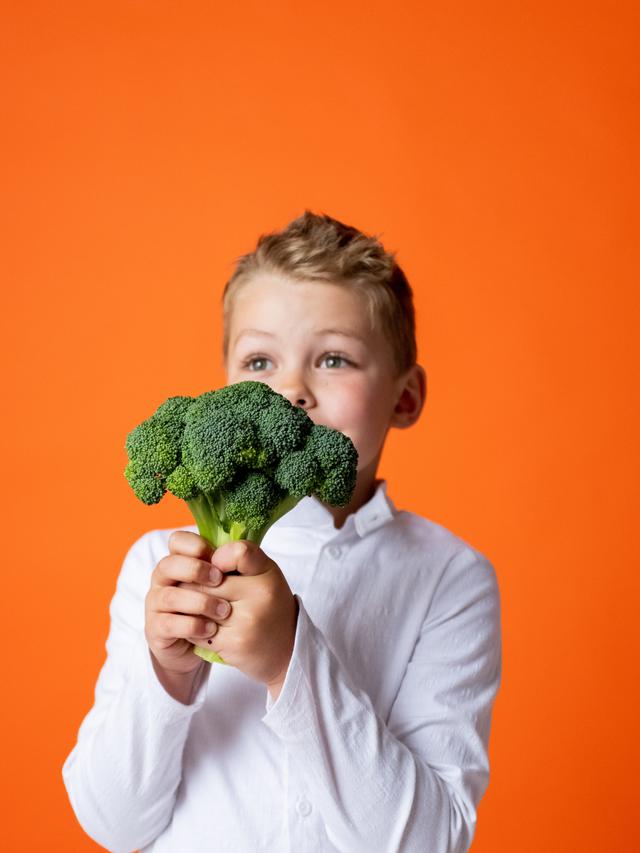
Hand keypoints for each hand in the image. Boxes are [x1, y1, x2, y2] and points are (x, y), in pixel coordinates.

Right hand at [144, 531, 230, 676]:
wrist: (204, 645)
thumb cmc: (216, 606)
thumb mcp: (228, 582)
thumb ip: (233, 563)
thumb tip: (239, 550)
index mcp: (180, 560)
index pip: (177, 541)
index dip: (194, 544)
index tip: (216, 556)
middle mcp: (164, 579)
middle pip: (168, 565)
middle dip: (195, 570)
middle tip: (220, 580)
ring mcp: (157, 604)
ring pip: (170, 597)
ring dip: (200, 602)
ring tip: (225, 610)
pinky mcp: (156, 629)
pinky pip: (169, 624)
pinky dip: (192, 626)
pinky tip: (211, 629)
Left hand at [189, 540, 297, 694]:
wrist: (287, 649)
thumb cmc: (269, 605)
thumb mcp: (265, 574)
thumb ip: (240, 560)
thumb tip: (200, 553)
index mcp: (267, 572)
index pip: (238, 552)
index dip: (220, 557)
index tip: (218, 567)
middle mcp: (260, 594)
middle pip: (206, 581)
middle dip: (195, 585)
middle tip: (198, 591)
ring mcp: (248, 620)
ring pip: (198, 605)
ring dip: (192, 609)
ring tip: (200, 610)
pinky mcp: (234, 643)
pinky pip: (199, 629)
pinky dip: (196, 630)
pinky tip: (207, 629)